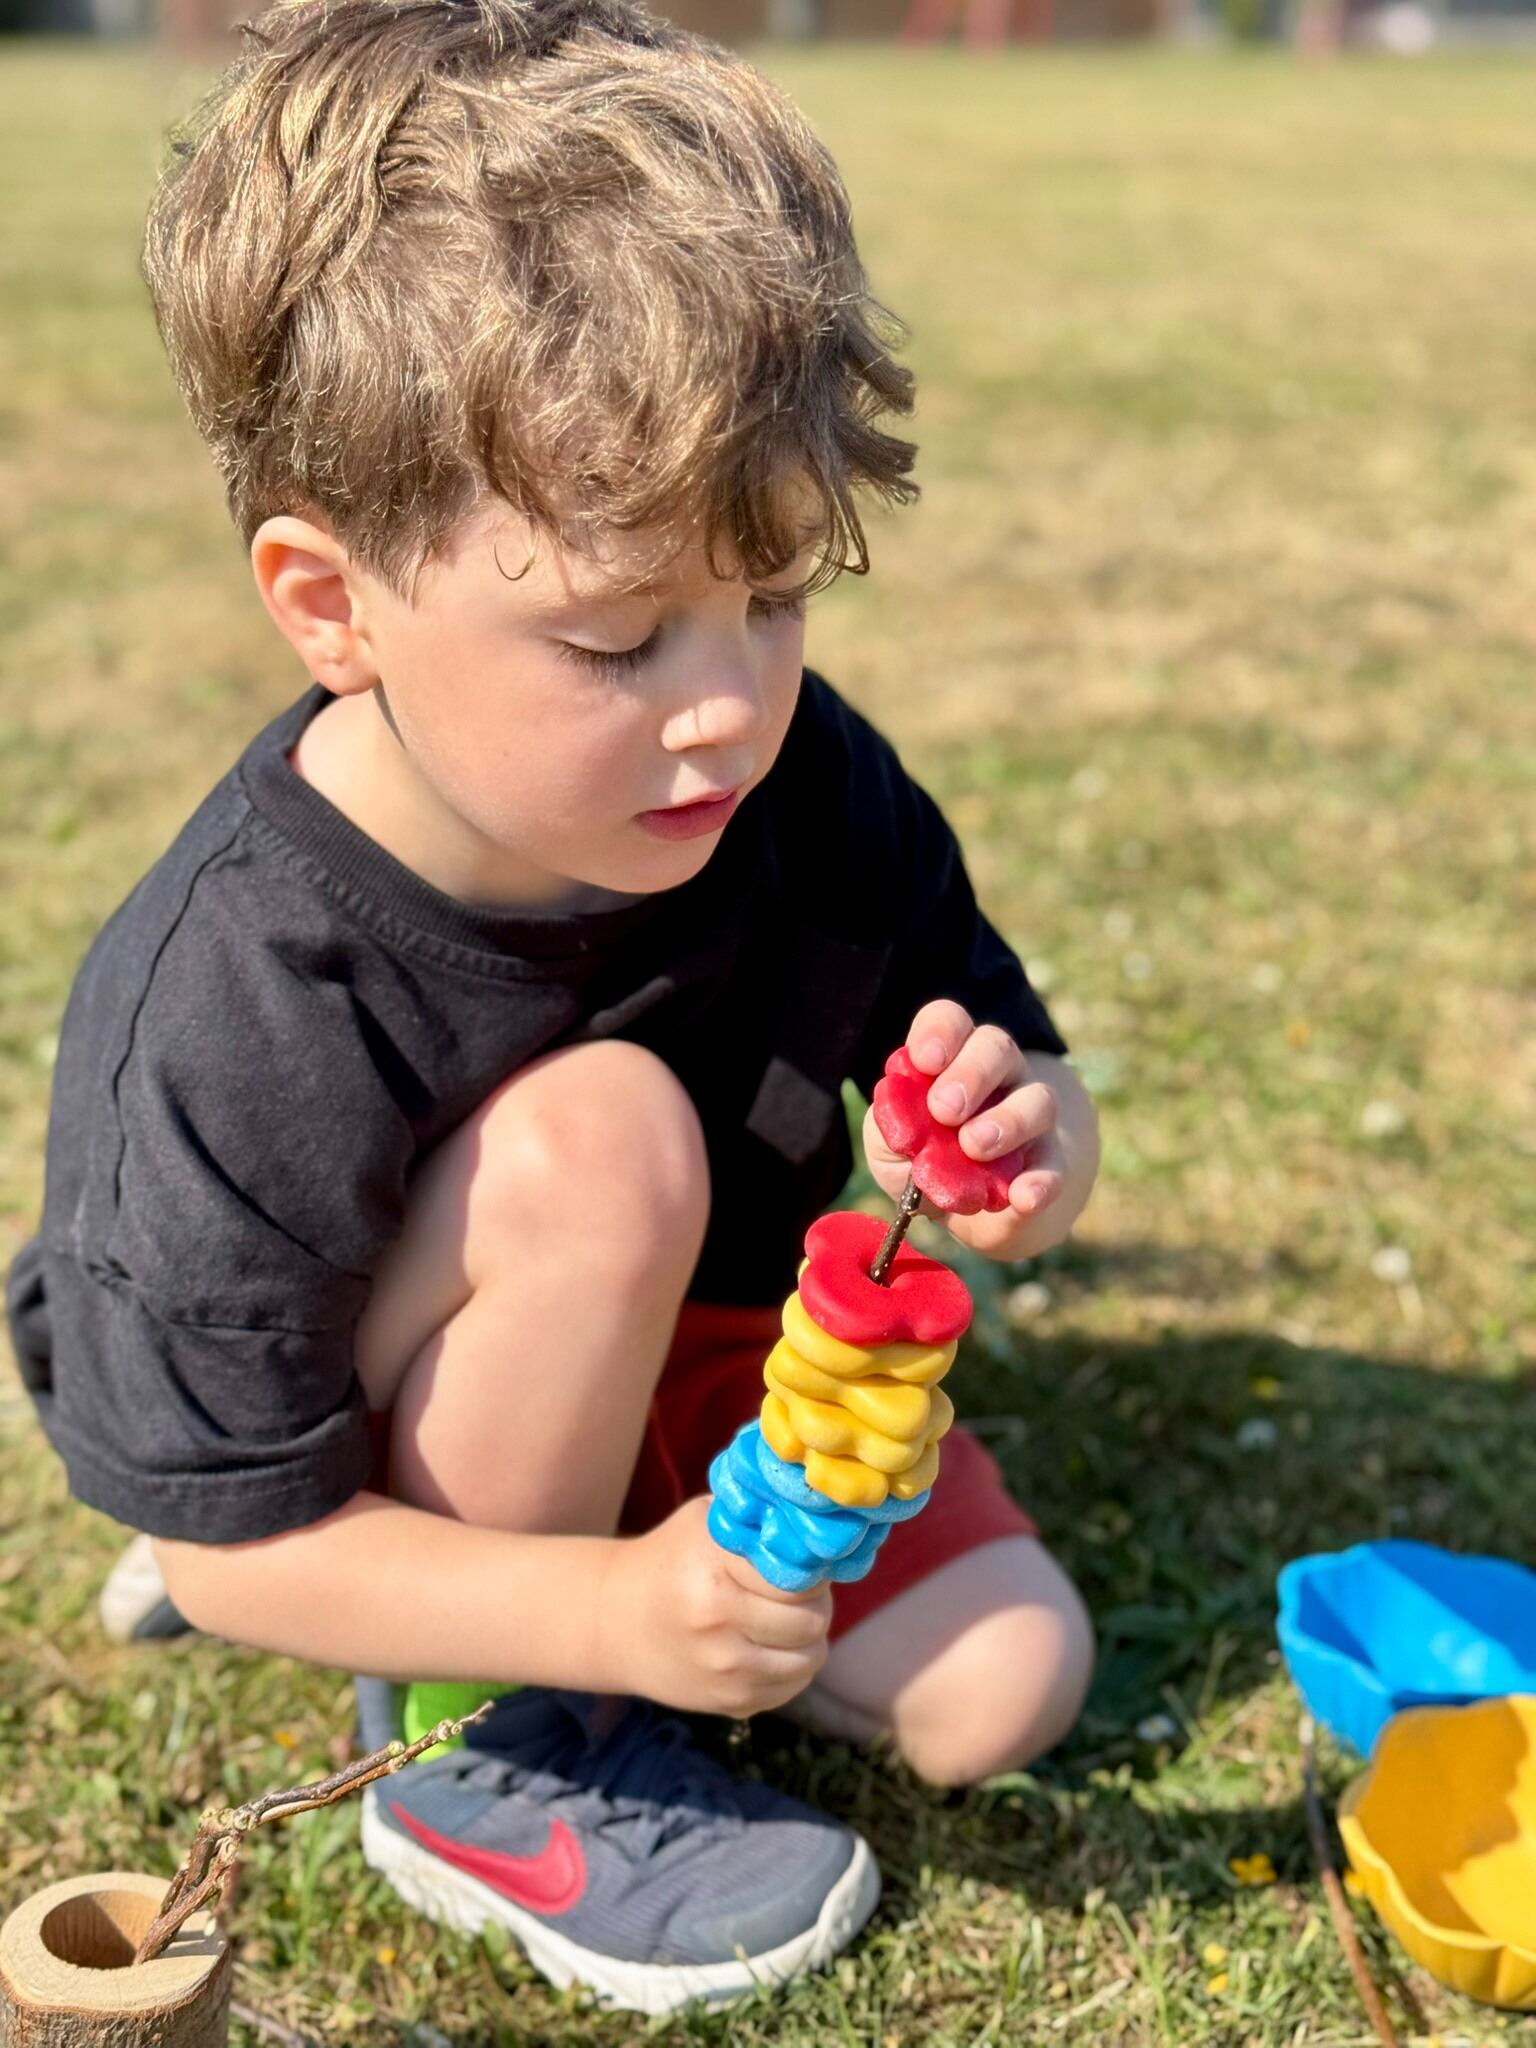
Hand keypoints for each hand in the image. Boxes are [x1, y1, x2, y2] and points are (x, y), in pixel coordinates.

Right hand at [598, 1496, 830, 1716]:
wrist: (615, 1622)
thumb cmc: (669, 1559)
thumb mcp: (704, 1522)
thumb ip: (757, 1517)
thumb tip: (816, 1520)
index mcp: (714, 1575)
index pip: (800, 1579)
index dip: (810, 1569)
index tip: (800, 1563)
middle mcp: (720, 1627)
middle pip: (812, 1621)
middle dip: (816, 1604)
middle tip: (799, 1593)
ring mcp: (726, 1672)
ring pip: (811, 1658)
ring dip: (809, 1638)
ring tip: (787, 1620)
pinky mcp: (731, 1703)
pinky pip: (793, 1687)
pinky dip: (793, 1667)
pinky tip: (769, 1647)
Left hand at [863, 1001, 1099, 1261]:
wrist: (960, 1208)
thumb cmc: (920, 1158)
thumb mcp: (888, 1147)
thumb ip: (886, 1131)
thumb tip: (900, 1125)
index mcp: (951, 1058)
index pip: (950, 1021)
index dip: (940, 1032)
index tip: (925, 1061)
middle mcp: (998, 1074)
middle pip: (997, 1047)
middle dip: (971, 1073)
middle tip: (944, 1109)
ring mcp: (1030, 1115)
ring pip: (1038, 1098)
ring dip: (1007, 1120)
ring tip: (974, 1147)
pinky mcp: (1050, 1162)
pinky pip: (1055, 1164)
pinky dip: (1040, 1181)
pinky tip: (1021, 1197)